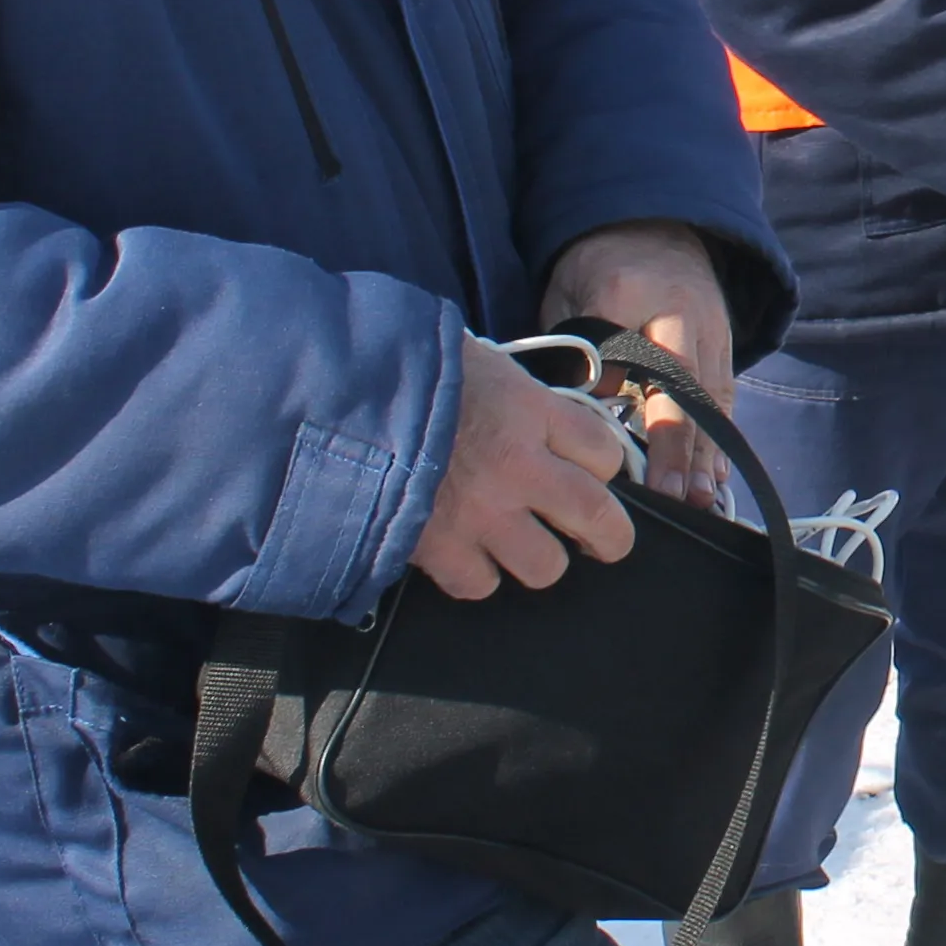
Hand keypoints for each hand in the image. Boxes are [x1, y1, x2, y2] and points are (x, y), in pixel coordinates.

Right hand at [410, 337, 634, 600]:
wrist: (335, 398)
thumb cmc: (406, 370)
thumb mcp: (479, 361)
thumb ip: (520, 397)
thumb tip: (548, 419)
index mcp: (530, 411)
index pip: (605, 452)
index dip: (602, 465)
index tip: (592, 471)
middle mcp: (517, 466)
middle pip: (596, 517)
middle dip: (610, 536)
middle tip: (603, 541)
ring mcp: (480, 513)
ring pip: (545, 566)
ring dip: (538, 558)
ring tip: (522, 545)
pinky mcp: (437, 548)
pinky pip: (480, 583)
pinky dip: (476, 573)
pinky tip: (466, 553)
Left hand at [542, 218, 736, 500]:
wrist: (652, 225)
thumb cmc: (597, 265)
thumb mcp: (568, 293)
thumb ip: (576, 343)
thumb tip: (595, 403)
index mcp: (628, 289)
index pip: (623, 352)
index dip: (622, 404)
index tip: (611, 450)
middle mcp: (681, 311)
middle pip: (683, 383)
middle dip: (679, 444)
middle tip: (674, 494)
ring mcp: (712, 327)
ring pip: (713, 395)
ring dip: (708, 450)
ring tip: (703, 498)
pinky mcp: (726, 342)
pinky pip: (726, 394)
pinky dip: (722, 437)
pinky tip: (717, 475)